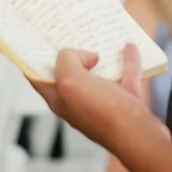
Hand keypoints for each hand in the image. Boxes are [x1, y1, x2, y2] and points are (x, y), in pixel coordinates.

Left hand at [34, 44, 161, 156]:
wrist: (138, 136)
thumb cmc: (103, 114)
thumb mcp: (71, 81)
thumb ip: (67, 62)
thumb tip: (82, 56)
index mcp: (59, 100)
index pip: (38, 78)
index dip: (33, 59)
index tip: (36, 39)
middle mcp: (79, 104)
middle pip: (68, 75)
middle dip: (68, 55)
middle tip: (69, 34)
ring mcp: (104, 104)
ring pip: (98, 76)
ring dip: (98, 58)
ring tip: (98, 39)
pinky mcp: (126, 103)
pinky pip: (125, 76)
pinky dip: (127, 61)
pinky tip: (129, 48)